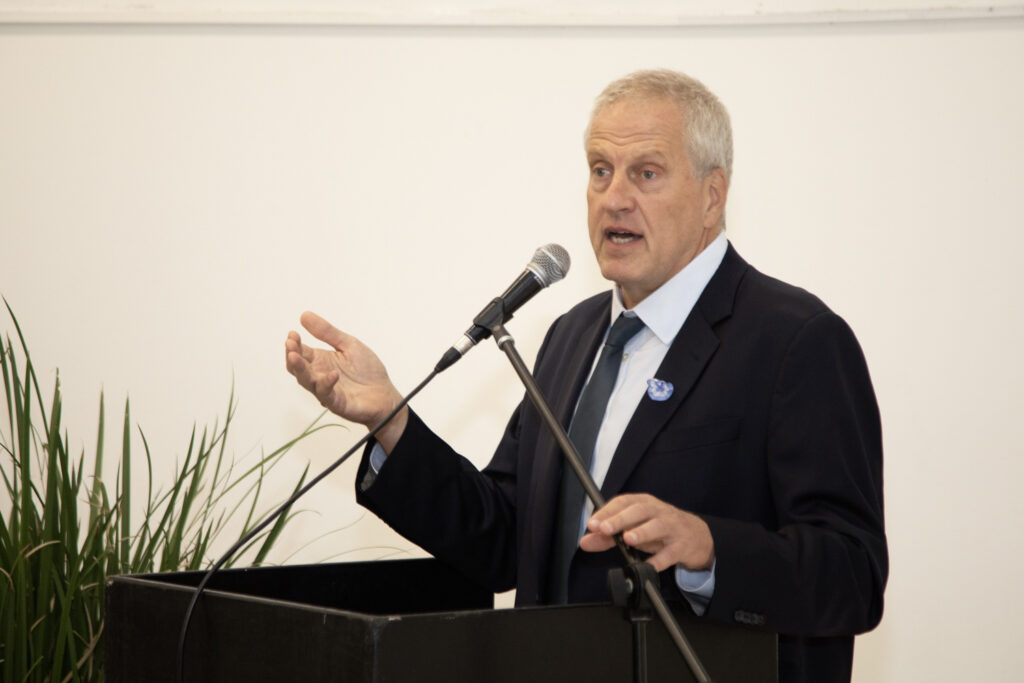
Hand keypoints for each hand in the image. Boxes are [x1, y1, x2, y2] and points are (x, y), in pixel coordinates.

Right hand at [285, 311, 407, 450]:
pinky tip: (333, 374)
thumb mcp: (349, 345)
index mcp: (320, 360)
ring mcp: (326, 390)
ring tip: (295, 356)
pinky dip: (327, 383)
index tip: (293, 333)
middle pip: (297, 368)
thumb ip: (327, 332)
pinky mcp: (337, 402)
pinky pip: (327, 394)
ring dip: (300, 369)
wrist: (386, 394)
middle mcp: (319, 375)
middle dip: (292, 355)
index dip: (294, 343)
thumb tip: (304, 315)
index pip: (300, 352)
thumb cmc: (367, 371)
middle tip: (291, 344)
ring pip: (306, 381)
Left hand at [579, 493, 714, 571]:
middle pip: (639, 511)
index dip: (607, 511)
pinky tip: (649, 566)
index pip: (623, 502)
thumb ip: (608, 535)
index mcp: (644, 504)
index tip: (592, 524)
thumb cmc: (660, 529)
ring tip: (628, 539)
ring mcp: (672, 527)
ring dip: (642, 532)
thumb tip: (585, 541)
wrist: (697, 536)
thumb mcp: (634, 528)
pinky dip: (659, 560)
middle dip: (620, 519)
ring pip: (657, 526)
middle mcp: (658, 512)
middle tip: (604, 529)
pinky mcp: (682, 546)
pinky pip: (670, 553)